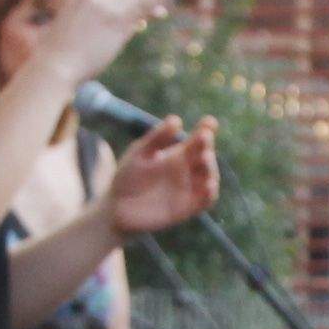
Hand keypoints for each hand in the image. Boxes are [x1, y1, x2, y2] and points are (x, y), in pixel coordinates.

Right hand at [31, 0, 175, 96]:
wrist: (52, 68)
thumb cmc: (54, 66)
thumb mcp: (65, 45)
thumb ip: (78, 36)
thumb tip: (85, 46)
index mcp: (74, 1)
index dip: (119, 4)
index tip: (134, 16)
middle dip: (140, 2)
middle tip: (160, 13)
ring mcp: (103, 4)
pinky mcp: (117, 15)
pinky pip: (143, 0)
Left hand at [100, 116, 221, 237]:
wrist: (117, 208)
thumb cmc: (128, 176)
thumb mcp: (140, 153)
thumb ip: (157, 138)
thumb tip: (176, 120)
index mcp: (179, 154)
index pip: (198, 139)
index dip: (207, 129)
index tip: (209, 122)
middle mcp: (188, 170)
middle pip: (205, 156)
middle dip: (206, 146)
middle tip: (203, 136)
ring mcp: (189, 189)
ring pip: (209, 177)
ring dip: (210, 168)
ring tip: (205, 157)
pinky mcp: (187, 208)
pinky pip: (205, 201)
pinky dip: (209, 194)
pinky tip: (208, 185)